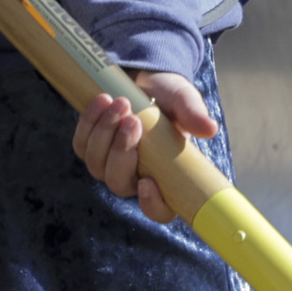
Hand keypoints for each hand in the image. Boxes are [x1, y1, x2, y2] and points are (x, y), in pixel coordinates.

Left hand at [72, 70, 217, 221]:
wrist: (145, 79)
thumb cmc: (169, 97)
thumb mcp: (184, 101)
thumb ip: (194, 114)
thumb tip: (210, 129)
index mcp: (166, 177)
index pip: (160, 210)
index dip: (152, 205)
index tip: (147, 181)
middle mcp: (136, 178)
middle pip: (119, 184)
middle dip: (122, 152)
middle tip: (133, 120)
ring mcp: (109, 165)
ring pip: (97, 164)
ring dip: (105, 133)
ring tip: (120, 102)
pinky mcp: (89, 148)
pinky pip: (81, 144)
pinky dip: (89, 122)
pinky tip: (102, 101)